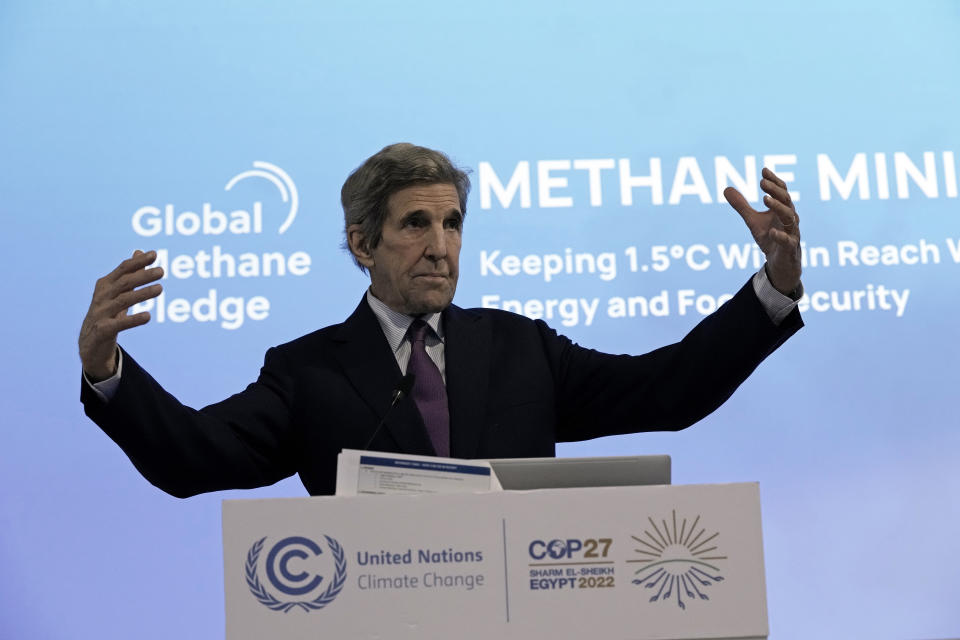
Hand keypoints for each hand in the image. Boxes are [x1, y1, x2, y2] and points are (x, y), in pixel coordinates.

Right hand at [78, 250, 163, 380]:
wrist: (90, 344)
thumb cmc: (107, 314)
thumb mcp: (117, 293)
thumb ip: (129, 274)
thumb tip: (139, 251)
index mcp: (105, 285)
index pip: (123, 269)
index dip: (137, 262)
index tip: (154, 254)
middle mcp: (101, 297)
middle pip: (124, 283)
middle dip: (142, 276)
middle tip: (161, 271)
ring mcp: (101, 313)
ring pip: (123, 301)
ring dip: (142, 294)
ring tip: (160, 288)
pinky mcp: (103, 330)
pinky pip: (119, 324)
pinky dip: (134, 319)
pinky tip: (148, 316)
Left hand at [723, 167, 801, 294]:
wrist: (780, 262)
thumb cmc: (770, 238)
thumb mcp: (753, 221)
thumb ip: (742, 206)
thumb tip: (726, 188)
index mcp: (782, 209)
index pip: (781, 191)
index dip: (774, 180)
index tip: (763, 170)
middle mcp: (790, 218)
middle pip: (786, 200)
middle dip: (775, 190)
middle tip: (762, 183)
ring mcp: (791, 233)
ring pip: (790, 217)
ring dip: (778, 207)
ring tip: (765, 199)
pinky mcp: (790, 248)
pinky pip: (787, 241)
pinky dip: (780, 236)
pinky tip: (772, 231)